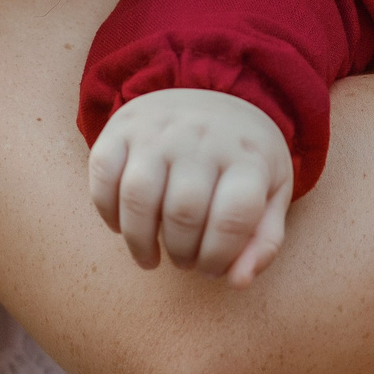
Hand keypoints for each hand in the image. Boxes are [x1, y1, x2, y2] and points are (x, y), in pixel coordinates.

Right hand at [86, 88, 292, 285]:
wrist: (212, 91)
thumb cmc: (242, 159)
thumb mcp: (270, 194)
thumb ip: (263, 242)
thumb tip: (238, 282)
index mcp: (247, 156)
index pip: (234, 217)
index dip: (219, 257)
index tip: (212, 269)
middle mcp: (202, 138)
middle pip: (183, 213)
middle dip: (181, 254)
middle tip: (184, 261)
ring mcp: (158, 130)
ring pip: (138, 197)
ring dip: (140, 243)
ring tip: (152, 258)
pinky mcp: (121, 127)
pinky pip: (103, 177)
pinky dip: (107, 212)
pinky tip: (124, 226)